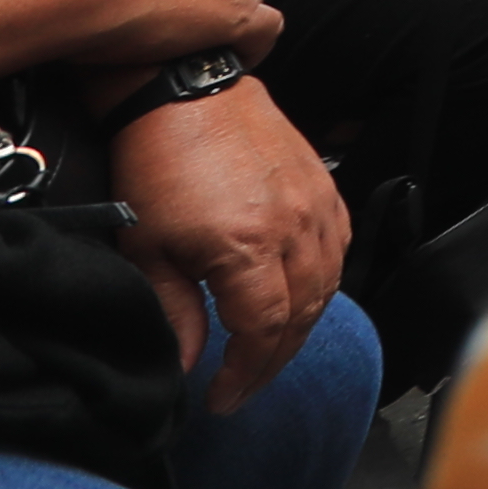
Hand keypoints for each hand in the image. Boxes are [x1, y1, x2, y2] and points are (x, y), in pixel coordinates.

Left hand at [112, 80, 344, 407]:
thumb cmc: (159, 162)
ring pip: (330, 283)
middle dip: (275, 359)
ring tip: (271, 347)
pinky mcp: (323, 184)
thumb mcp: (147, 247)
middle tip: (245, 384)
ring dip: (303, 323)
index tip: (223, 396)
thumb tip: (188, 362)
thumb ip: (173, 312)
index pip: (265, 330)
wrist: (185, 92)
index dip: (247, 372)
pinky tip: (302, 291)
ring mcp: (316, 203)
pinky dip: (325, 279)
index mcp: (248, 246)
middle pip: (303, 314)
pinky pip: (340, 245)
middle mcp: (294, 226)